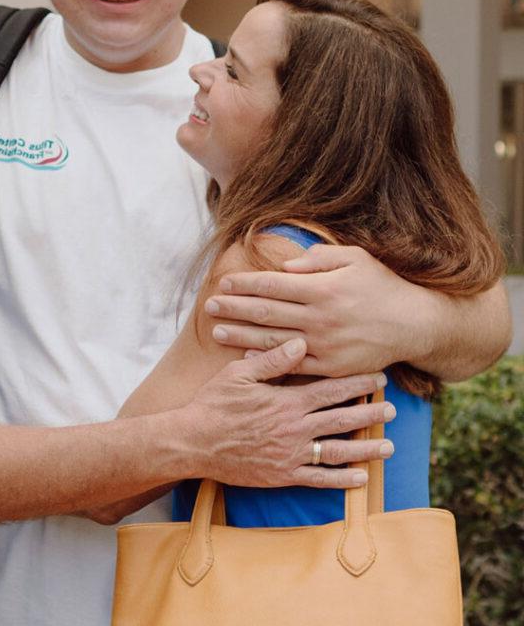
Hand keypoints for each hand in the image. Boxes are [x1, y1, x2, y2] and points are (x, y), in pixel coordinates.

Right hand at [180, 339, 393, 488]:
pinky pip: (318, 479)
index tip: (379, 378)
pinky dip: (342, 480)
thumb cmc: (213, 404)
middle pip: (342, 420)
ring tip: (389, 446)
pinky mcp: (282, 475)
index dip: (357, 383)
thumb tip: (302, 343)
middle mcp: (294, 429)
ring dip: (366, 449)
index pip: (331, 390)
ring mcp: (290, 454)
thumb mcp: (238, 374)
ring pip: (337, 451)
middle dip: (370, 414)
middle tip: (393, 409)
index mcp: (286, 402)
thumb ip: (272, 360)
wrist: (193, 442)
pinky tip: (361, 478)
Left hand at [204, 244, 428, 375]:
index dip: (244, 284)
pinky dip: (267, 362)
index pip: (272, 284)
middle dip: (233, 309)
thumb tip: (284, 265)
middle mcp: (320, 317)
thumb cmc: (383, 285)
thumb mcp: (355, 258)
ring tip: (216, 332)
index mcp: (323, 288)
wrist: (417, 324)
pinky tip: (245, 358)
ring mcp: (325, 345)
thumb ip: (318, 259)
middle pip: (265, 312)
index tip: (222, 282)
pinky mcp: (332, 367)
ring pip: (272, 341)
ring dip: (240, 336)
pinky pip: (293, 366)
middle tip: (209, 307)